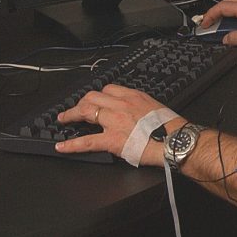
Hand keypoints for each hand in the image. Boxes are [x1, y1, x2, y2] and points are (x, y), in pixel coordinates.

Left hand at [54, 84, 179, 165]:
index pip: (108, 89)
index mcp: (134, 97)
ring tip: (63, 119)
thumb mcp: (156, 108)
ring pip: (86, 111)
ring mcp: (114, 121)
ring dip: (71, 115)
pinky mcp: (111, 140)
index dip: (98, 95)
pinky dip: (71, 145)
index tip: (94, 100)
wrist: (174, 140)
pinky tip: (61, 146)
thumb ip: (142, 106)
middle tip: (73, 109)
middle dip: (80, 102)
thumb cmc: (170, 128)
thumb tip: (136, 112)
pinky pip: (86, 141)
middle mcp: (121, 105)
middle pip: (93, 97)